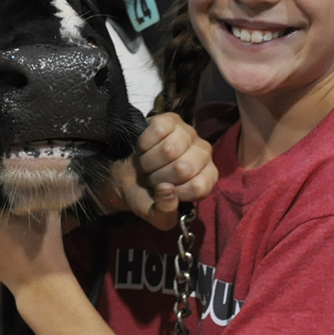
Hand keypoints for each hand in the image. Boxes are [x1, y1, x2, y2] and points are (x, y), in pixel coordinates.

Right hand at [101, 113, 216, 230]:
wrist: (126, 175)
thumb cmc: (146, 195)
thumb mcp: (155, 215)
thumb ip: (165, 213)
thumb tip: (167, 190)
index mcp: (207, 178)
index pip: (198, 187)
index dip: (174, 194)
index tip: (163, 192)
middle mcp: (204, 153)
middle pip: (183, 167)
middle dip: (158, 177)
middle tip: (152, 178)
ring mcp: (189, 133)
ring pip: (170, 149)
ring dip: (149, 161)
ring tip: (147, 165)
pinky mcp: (171, 119)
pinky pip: (158, 131)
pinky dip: (144, 144)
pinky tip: (144, 149)